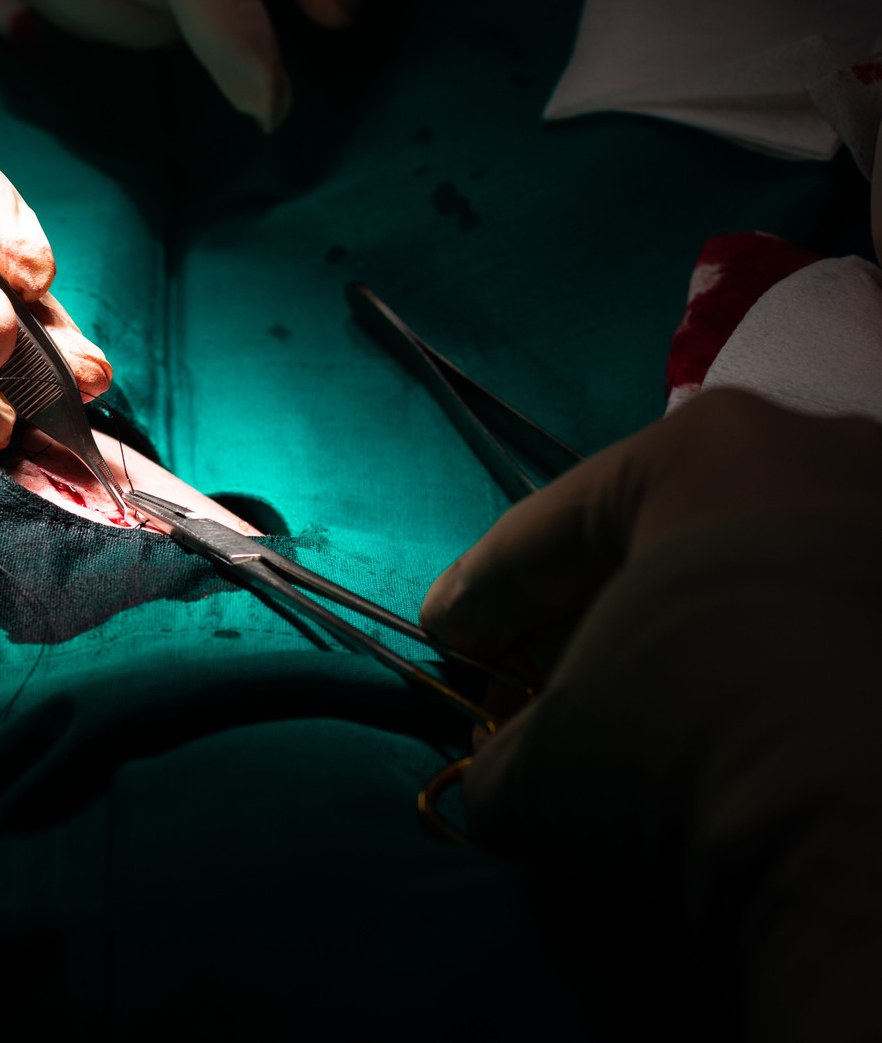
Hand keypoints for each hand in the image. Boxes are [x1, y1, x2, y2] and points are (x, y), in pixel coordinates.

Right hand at [421, 389, 881, 1036]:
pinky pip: (817, 628)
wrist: (878, 834)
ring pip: (746, 584)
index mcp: (700, 447)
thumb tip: (501, 770)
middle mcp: (812, 451)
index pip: (548, 532)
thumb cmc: (688, 737)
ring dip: (676, 648)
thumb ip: (505, 749)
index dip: (479, 597)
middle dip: (579, 627)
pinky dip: (765, 675)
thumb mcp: (550, 763)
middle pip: (654, 549)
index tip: (443, 640)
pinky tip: (728, 739)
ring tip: (627, 731)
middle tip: (524, 701)